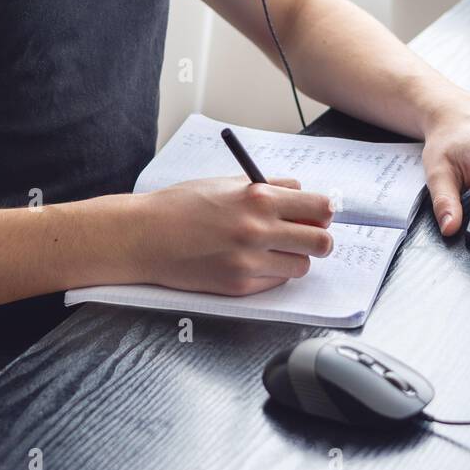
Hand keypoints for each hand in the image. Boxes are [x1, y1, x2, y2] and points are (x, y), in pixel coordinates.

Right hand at [128, 176, 334, 294]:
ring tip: (272, 249)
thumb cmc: (183, 205)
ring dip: (294, 258)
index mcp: (259, 197)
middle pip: (321, 241)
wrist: (145, 236)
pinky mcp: (239, 286)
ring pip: (302, 265)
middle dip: (320, 239)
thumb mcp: (228, 183)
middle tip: (308, 236)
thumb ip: (269, 188)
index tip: (321, 214)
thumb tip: (302, 194)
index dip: (324, 211)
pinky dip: (272, 273)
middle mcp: (259, 230)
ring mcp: (250, 261)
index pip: (319, 206)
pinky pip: (276, 282)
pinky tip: (252, 262)